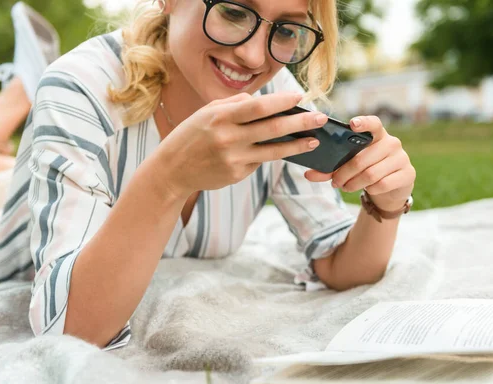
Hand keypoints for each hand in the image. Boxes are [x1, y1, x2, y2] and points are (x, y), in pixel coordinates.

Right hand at [152, 91, 329, 197]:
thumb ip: (235, 104)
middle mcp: (228, 138)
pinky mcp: (236, 174)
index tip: (300, 98)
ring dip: (297, 146)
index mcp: (220, 117)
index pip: (258, 107)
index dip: (282, 102)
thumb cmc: (191, 135)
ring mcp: (233, 159)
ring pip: (273, 152)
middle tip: (320, 119)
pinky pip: (258, 162)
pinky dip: (268, 154)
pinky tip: (277, 150)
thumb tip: (264, 101)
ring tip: (314, 141)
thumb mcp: (207, 112)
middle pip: (272, 129)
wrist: (172, 169)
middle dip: (300, 124)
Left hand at [305, 116, 415, 210]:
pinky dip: (370, 189)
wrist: (391, 189)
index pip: (373, 123)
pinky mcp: (408, 174)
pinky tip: (367, 189)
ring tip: (346, 187)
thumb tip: (308, 174)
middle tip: (335, 182)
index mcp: (377, 135)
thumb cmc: (366, 172)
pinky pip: (383, 184)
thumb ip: (329, 169)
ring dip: (354, 183)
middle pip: (362, 158)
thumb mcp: (348, 168)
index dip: (363, 122)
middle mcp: (392, 143)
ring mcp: (401, 158)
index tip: (352, 124)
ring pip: (371, 174)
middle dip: (344, 173)